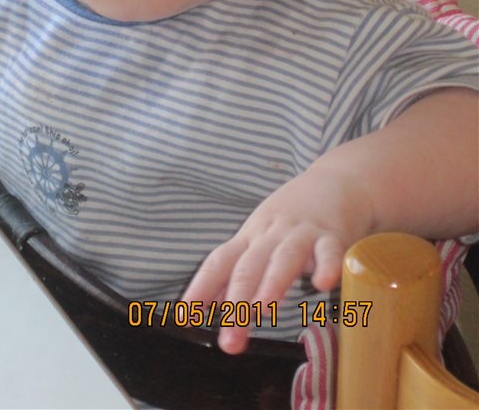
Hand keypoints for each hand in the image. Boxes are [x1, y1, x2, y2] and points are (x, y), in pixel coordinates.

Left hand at [182, 166, 373, 352]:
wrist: (337, 180)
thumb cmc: (293, 215)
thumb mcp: (260, 237)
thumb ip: (239, 271)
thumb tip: (213, 302)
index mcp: (250, 238)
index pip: (219, 262)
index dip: (201, 288)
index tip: (185, 317)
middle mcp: (270, 235)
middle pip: (248, 267)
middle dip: (237, 304)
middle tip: (229, 342)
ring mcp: (301, 233)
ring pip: (284, 258)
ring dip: (271, 283)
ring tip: (262, 311)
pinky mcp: (333, 234)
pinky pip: (330, 250)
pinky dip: (328, 265)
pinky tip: (324, 284)